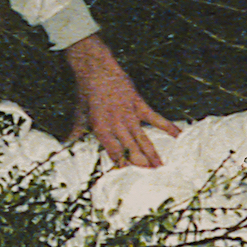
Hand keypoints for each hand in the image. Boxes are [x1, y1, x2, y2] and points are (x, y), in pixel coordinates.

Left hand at [65, 34, 181, 168]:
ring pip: (144, 140)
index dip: (123, 166)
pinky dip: (169, 127)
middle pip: (132, 150)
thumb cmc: (87, 91)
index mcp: (101, 129)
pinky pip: (156, 118)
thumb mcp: (80, 112)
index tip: (130, 177)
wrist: (97, 68)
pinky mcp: (139, 105)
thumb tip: (67, 141)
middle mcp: (117, 125)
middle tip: (152, 178)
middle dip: (142, 165)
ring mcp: (130, 116)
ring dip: (153, 155)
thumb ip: (76, 130)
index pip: (114, 153)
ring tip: (161, 168)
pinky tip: (180, 136)